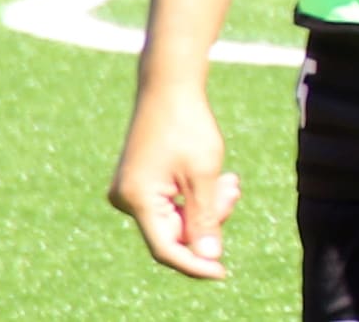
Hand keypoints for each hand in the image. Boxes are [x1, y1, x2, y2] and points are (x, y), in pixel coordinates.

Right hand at [108, 85, 238, 279]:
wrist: (168, 86)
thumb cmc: (186, 125)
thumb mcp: (204, 174)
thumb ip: (206, 218)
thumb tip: (209, 257)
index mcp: (136, 200)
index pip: (167, 248)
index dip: (196, 263)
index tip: (224, 272)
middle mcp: (126, 199)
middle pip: (175, 231)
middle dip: (210, 218)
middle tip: (232, 190)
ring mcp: (131, 190)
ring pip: (177, 216)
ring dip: (208, 205)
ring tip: (229, 181)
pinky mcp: (141, 181)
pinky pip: (172, 202)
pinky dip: (197, 195)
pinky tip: (219, 177)